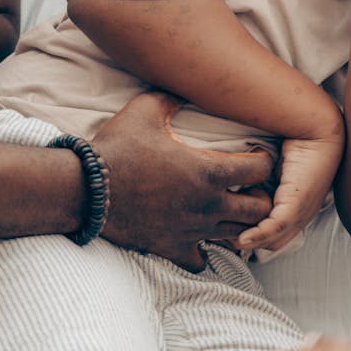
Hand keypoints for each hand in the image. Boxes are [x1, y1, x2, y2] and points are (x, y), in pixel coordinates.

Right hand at [91, 91, 273, 269]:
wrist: (87, 190)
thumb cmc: (117, 148)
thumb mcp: (145, 109)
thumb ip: (172, 97)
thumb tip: (184, 90)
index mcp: (208, 171)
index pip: (261, 171)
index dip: (264, 161)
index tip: (256, 157)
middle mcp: (208, 205)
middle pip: (259, 209)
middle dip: (261, 197)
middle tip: (249, 187)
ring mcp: (192, 230)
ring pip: (237, 236)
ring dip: (239, 223)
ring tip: (230, 211)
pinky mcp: (173, 248)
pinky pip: (202, 261)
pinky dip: (205, 251)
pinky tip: (198, 237)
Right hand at [237, 124, 344, 253]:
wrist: (315, 133)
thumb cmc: (292, 149)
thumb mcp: (271, 173)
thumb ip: (257, 186)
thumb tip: (233, 194)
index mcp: (296, 211)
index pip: (272, 237)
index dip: (250, 236)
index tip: (227, 230)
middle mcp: (301, 217)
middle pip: (270, 244)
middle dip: (247, 242)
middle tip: (223, 235)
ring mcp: (301, 214)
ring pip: (271, 240)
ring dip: (248, 241)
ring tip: (227, 236)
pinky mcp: (297, 206)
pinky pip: (275, 227)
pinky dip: (257, 236)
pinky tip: (241, 238)